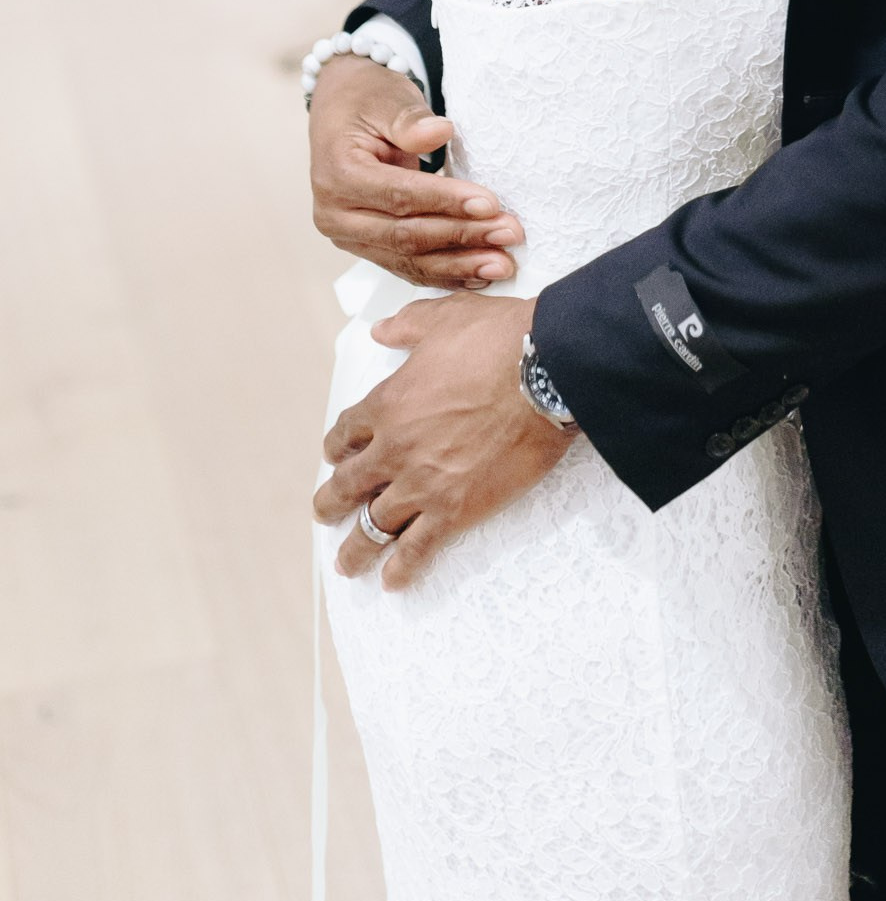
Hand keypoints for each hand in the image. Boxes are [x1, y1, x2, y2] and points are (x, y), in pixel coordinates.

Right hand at [309, 53, 524, 287]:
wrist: (342, 110)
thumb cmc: (368, 101)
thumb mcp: (388, 99)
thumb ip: (411, 120)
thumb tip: (439, 132)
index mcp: (338, 175)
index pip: (400, 196)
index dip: (446, 202)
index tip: (491, 203)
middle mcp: (335, 214)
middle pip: (406, 235)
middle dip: (462, 237)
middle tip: (509, 234)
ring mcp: (348, 236)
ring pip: (407, 259)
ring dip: (458, 265)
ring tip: (502, 264)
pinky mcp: (365, 246)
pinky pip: (405, 265)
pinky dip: (443, 273)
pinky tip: (477, 275)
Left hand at [315, 293, 569, 586]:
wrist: (545, 372)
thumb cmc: (497, 340)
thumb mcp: (444, 318)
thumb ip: (407, 327)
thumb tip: (381, 331)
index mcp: (387, 404)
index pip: (346, 433)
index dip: (338, 448)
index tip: (337, 457)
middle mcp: (394, 450)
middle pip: (348, 486)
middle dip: (331, 503)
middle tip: (325, 513)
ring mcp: (422, 484)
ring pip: (373, 527)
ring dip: (355, 548)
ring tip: (346, 563)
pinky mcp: (455, 509)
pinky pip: (418, 548)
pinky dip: (402, 569)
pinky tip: (392, 582)